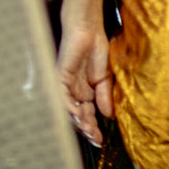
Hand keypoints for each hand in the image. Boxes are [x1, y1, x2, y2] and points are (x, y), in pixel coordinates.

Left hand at [57, 23, 112, 147]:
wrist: (89, 28)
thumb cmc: (96, 48)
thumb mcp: (105, 78)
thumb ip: (105, 96)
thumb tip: (108, 116)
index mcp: (84, 92)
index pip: (86, 115)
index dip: (92, 128)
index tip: (100, 140)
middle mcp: (73, 90)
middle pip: (77, 115)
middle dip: (86, 129)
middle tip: (95, 139)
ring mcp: (65, 83)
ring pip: (68, 109)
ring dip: (78, 121)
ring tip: (90, 131)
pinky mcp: (60, 75)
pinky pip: (62, 95)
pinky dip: (69, 107)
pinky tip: (79, 115)